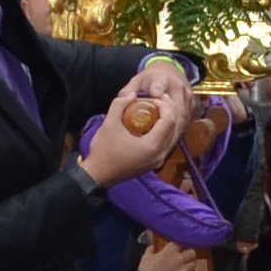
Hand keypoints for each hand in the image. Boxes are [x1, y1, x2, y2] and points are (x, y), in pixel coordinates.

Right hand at [87, 68, 190, 183]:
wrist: (97, 176)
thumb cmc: (102, 151)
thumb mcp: (109, 124)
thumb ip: (120, 104)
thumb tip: (131, 94)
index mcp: (152, 146)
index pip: (169, 120)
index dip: (165, 105)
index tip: (154, 98)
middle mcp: (159, 155)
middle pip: (173, 128)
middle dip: (168, 112)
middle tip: (157, 100)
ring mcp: (157, 161)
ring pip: (171, 137)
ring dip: (166, 122)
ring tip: (155, 110)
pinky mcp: (153, 164)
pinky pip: (164, 145)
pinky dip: (162, 132)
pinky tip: (151, 124)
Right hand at [134, 236, 203, 270]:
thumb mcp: (145, 258)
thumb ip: (150, 250)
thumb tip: (152, 247)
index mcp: (169, 252)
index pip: (181, 242)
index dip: (181, 245)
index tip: (180, 247)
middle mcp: (178, 260)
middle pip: (192, 252)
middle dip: (189, 254)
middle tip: (186, 257)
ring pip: (193, 264)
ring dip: (190, 266)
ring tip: (185, 267)